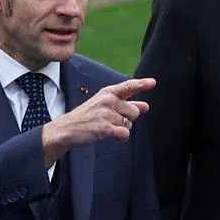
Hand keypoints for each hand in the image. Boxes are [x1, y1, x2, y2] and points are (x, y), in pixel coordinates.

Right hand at [41, 77, 155, 165]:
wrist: (66, 129)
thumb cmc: (86, 117)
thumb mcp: (103, 105)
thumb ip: (125, 105)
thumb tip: (145, 106)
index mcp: (107, 93)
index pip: (128, 86)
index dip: (142, 84)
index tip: (153, 82)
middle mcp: (107, 101)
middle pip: (134, 111)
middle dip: (128, 119)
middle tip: (113, 121)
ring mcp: (106, 114)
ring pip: (129, 123)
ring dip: (122, 129)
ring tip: (107, 127)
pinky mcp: (105, 127)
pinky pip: (124, 133)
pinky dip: (121, 137)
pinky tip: (112, 135)